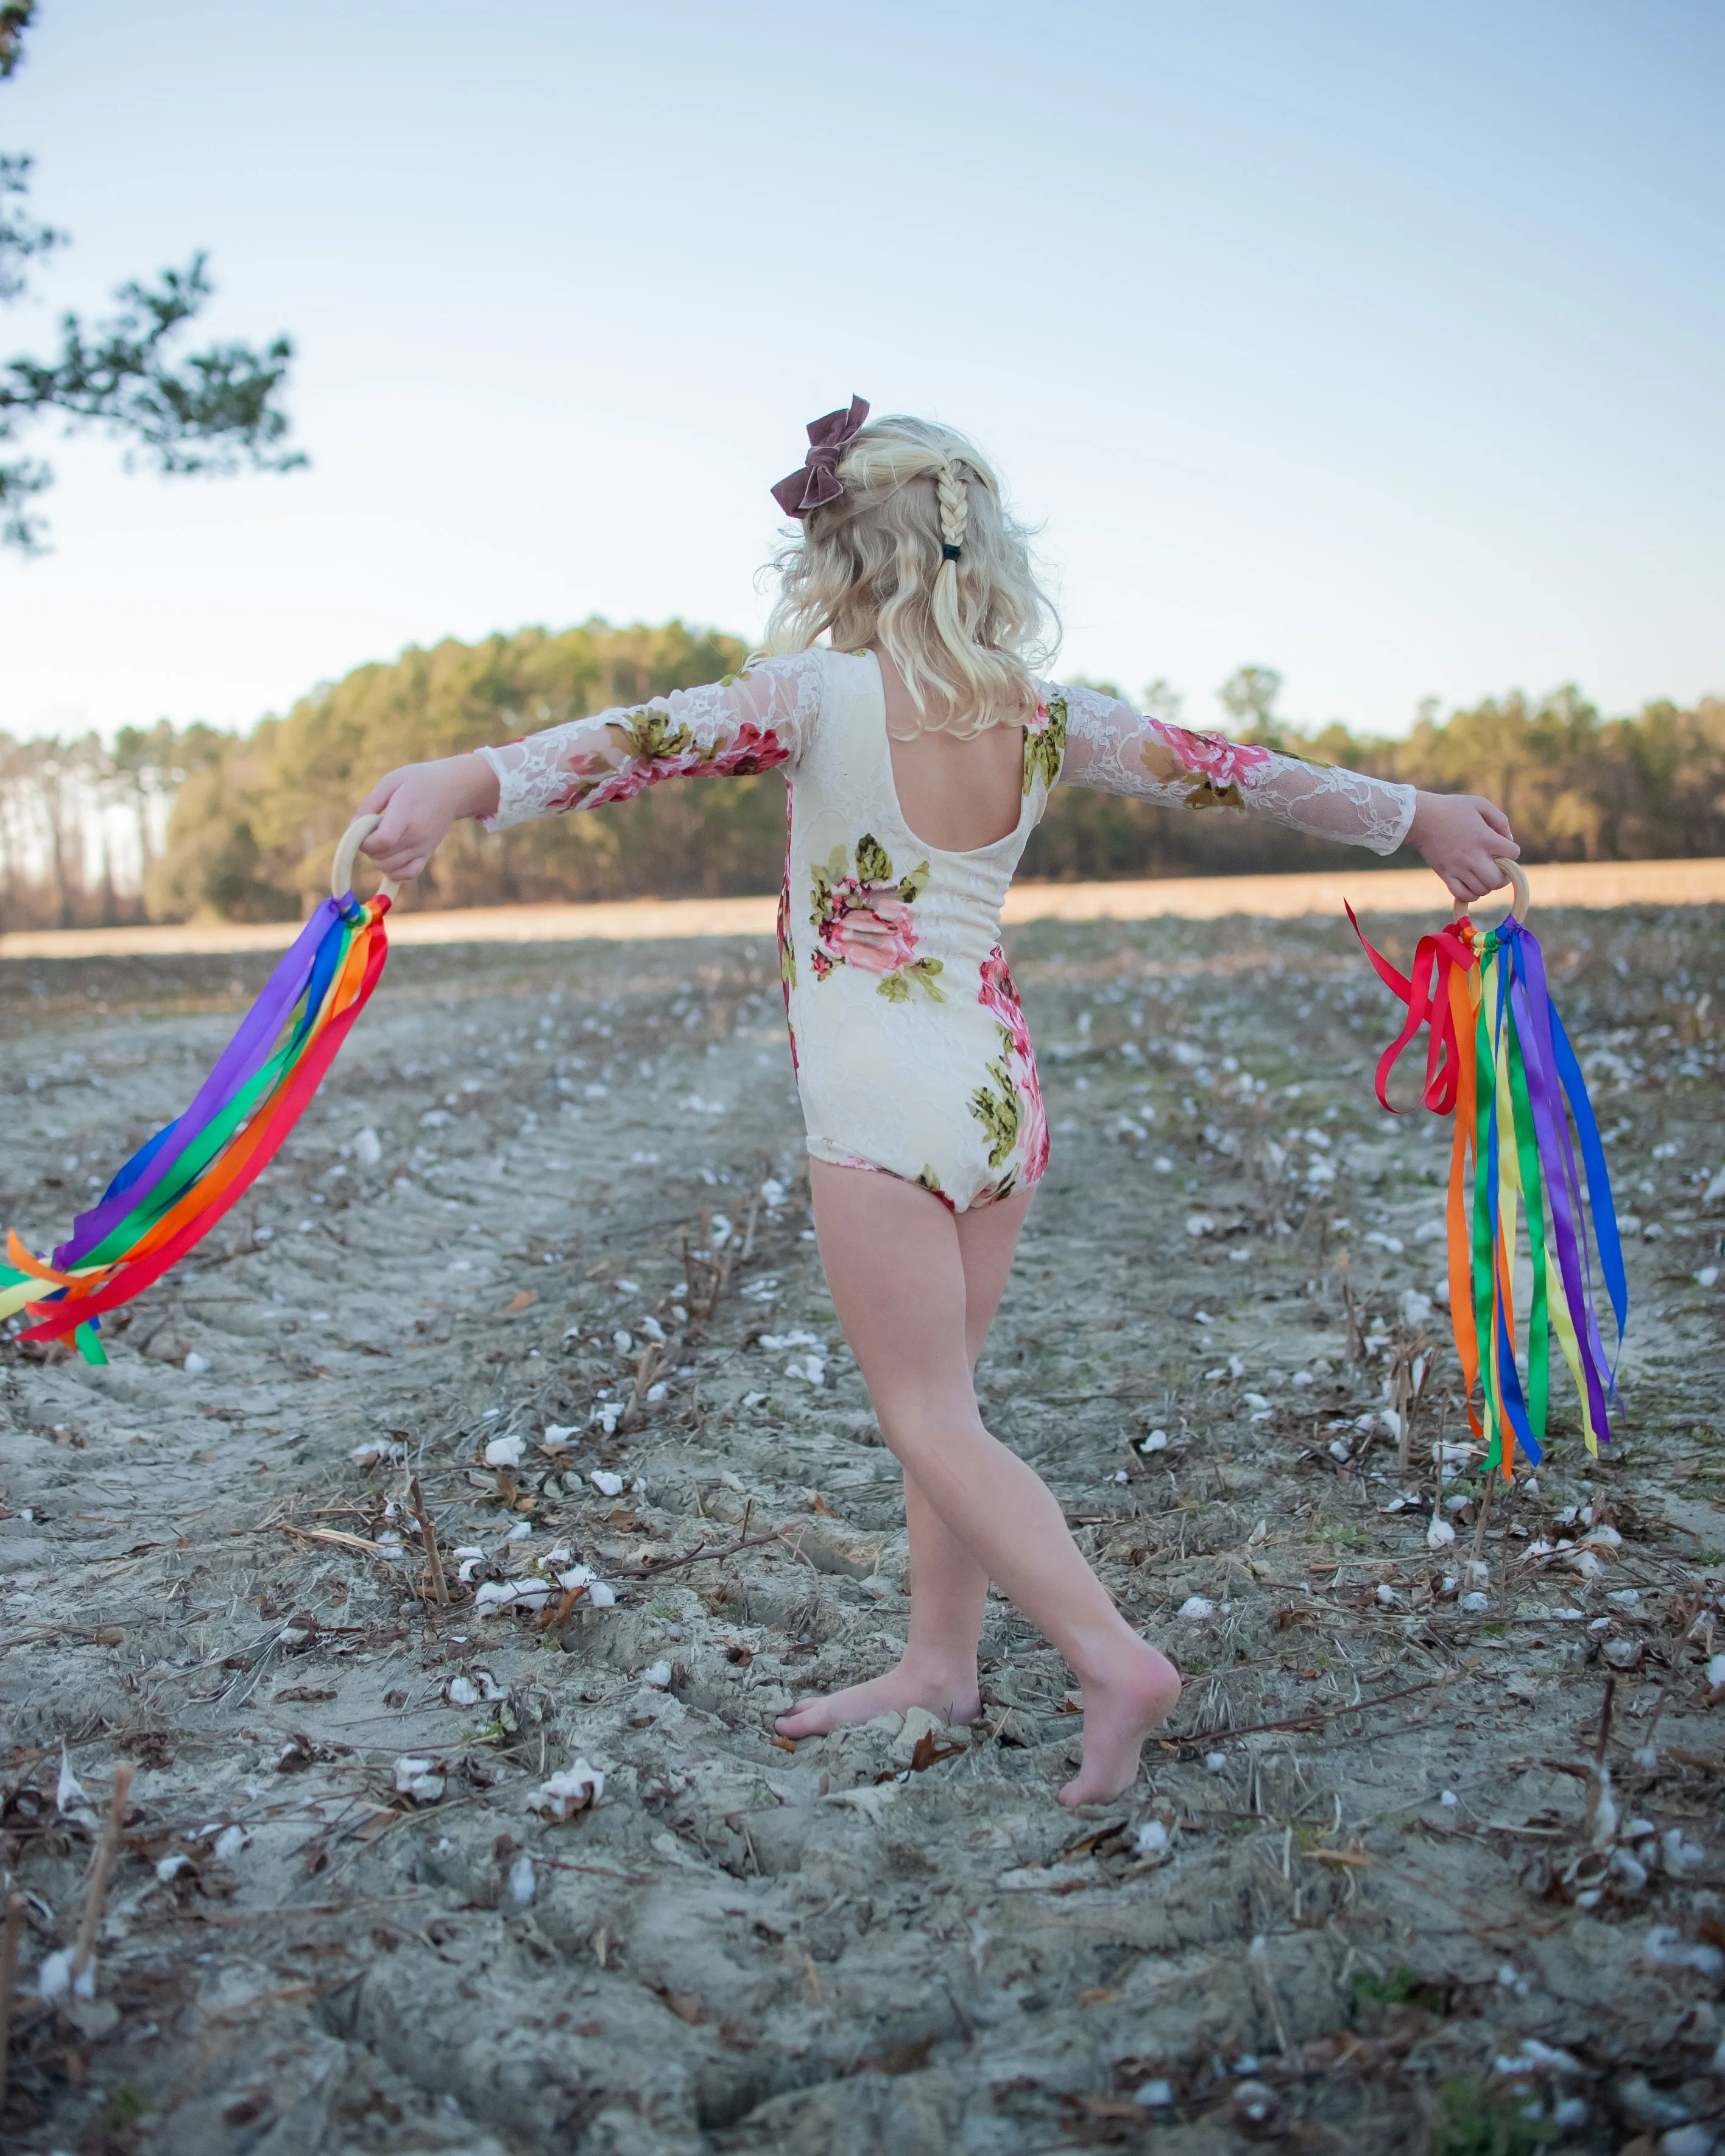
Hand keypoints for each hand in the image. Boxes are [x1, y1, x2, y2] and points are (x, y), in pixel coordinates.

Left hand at [354, 754, 499, 880]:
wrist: (453, 789)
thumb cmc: (417, 782)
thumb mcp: (390, 782)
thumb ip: (369, 805)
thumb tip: (353, 829)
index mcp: (407, 814)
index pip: (381, 841)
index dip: (364, 840)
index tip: (362, 827)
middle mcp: (417, 835)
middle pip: (381, 857)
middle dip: (368, 846)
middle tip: (373, 828)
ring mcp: (423, 847)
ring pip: (389, 868)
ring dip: (377, 857)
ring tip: (383, 838)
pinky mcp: (427, 854)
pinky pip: (406, 874)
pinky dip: (393, 871)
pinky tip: (391, 855)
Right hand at [1408, 790, 1519, 905]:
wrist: (1420, 818)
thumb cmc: (1451, 808)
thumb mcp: (1480, 804)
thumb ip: (1500, 820)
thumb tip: (1509, 840)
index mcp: (1485, 838)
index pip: (1513, 853)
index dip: (1512, 852)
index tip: (1504, 848)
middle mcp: (1473, 856)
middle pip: (1498, 880)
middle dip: (1503, 877)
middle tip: (1498, 870)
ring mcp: (1458, 868)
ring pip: (1482, 890)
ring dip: (1487, 885)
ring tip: (1483, 875)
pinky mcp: (1445, 875)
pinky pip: (1463, 895)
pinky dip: (1471, 894)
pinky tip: (1471, 885)